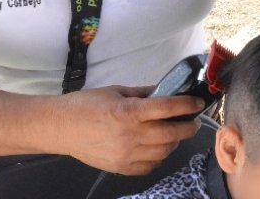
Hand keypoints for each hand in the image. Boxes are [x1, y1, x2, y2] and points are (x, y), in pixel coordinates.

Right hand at [59, 85, 201, 175]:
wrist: (61, 127)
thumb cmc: (86, 105)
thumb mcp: (116, 91)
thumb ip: (143, 93)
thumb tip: (165, 91)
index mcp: (128, 111)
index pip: (167, 108)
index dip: (187, 105)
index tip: (198, 102)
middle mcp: (130, 134)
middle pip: (171, 133)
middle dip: (188, 127)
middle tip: (193, 121)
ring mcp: (126, 154)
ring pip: (164, 151)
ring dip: (174, 142)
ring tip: (174, 133)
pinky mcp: (121, 168)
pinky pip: (150, 166)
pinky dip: (158, 157)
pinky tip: (157, 148)